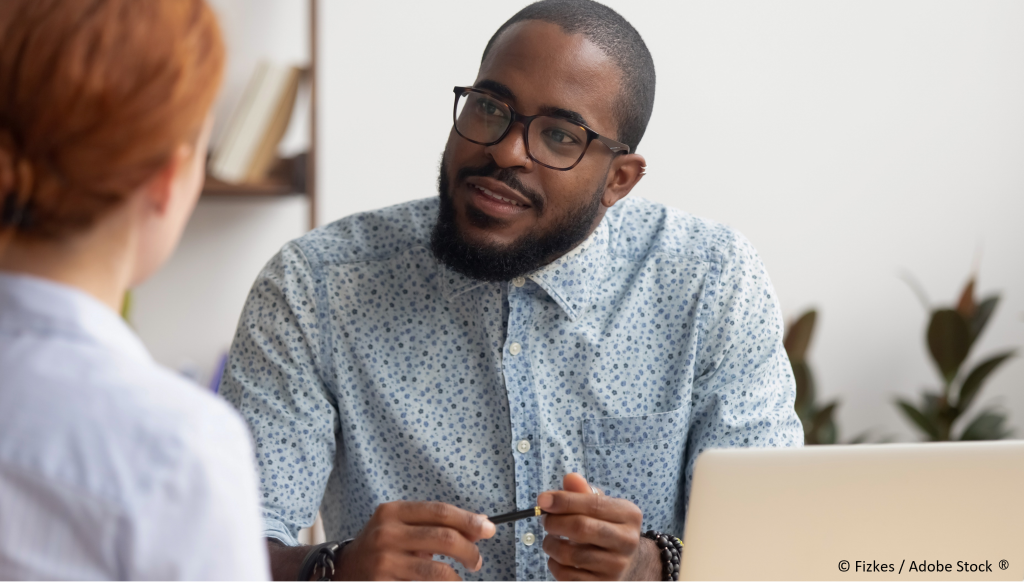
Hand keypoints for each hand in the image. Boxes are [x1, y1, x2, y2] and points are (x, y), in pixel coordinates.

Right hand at [336, 501, 495, 581]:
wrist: (344, 572)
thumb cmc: (381, 547)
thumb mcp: (401, 527)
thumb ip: (434, 525)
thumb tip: (479, 524)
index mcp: (393, 512)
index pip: (439, 511)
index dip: (468, 520)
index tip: (488, 529)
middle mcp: (386, 533)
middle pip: (444, 538)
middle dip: (469, 550)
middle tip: (477, 561)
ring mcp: (383, 561)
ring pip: (437, 570)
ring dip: (457, 577)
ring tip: (461, 578)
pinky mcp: (382, 583)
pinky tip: (445, 584)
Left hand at [539, 473, 659, 581]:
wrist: (629, 564)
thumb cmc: (608, 528)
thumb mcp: (602, 507)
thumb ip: (584, 492)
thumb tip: (570, 479)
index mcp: (629, 515)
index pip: (592, 504)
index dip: (564, 501)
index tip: (542, 499)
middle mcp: (627, 541)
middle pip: (581, 528)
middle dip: (554, 522)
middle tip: (545, 520)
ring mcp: (616, 567)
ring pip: (570, 554)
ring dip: (550, 545)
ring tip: (550, 540)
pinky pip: (567, 576)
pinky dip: (554, 565)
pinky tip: (557, 558)